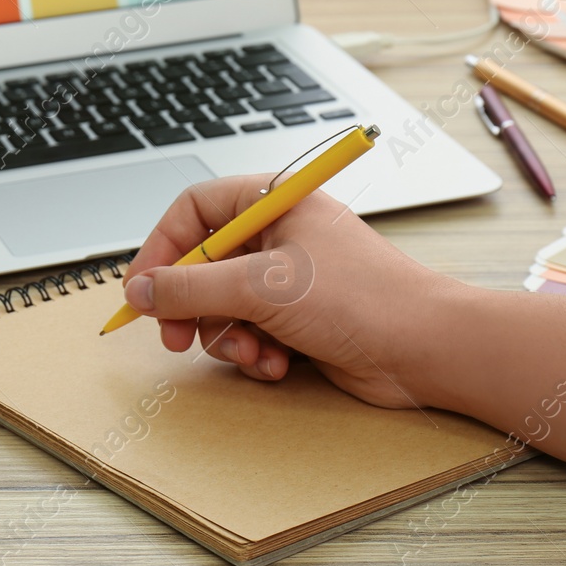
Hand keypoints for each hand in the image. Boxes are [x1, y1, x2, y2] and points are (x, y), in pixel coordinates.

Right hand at [122, 175, 464, 408]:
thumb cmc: (362, 298)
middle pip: (201, 265)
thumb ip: (191, 289)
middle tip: (178, 339)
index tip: (141, 289)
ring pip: (221, 307)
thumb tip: (140, 289)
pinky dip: (255, 353)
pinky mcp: (298, 318)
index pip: (193, 210)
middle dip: (191, 307)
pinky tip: (279, 364)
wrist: (425, 349)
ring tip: (255, 352)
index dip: (162, 248)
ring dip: (228, 337)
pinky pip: (249, 333)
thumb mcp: (261, 288)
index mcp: (273, 201)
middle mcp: (278, 234)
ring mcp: (289, 278)